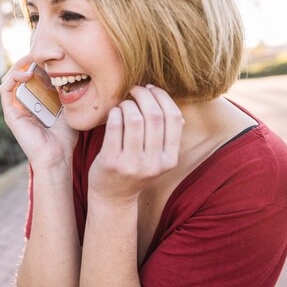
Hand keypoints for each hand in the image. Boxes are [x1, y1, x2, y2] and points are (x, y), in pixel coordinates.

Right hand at [0, 55, 77, 170]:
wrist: (58, 156)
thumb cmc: (65, 137)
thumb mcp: (69, 108)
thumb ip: (66, 91)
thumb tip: (72, 71)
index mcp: (36, 99)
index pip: (34, 73)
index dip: (42, 60)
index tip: (58, 53)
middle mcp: (24, 101)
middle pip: (22, 71)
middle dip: (33, 58)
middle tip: (48, 51)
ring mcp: (16, 106)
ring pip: (11, 76)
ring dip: (22, 64)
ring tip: (35, 58)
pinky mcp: (10, 112)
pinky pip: (5, 89)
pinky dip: (14, 77)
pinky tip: (27, 74)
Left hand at [88, 85, 183, 203]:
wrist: (113, 198)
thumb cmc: (136, 169)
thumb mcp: (158, 158)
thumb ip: (167, 136)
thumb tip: (175, 109)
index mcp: (170, 159)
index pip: (173, 118)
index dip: (163, 97)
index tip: (151, 89)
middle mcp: (153, 163)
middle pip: (154, 115)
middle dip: (144, 95)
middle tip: (135, 90)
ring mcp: (132, 164)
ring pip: (134, 118)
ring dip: (128, 104)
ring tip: (124, 105)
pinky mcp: (111, 162)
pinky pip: (115, 126)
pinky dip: (115, 113)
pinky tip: (114, 113)